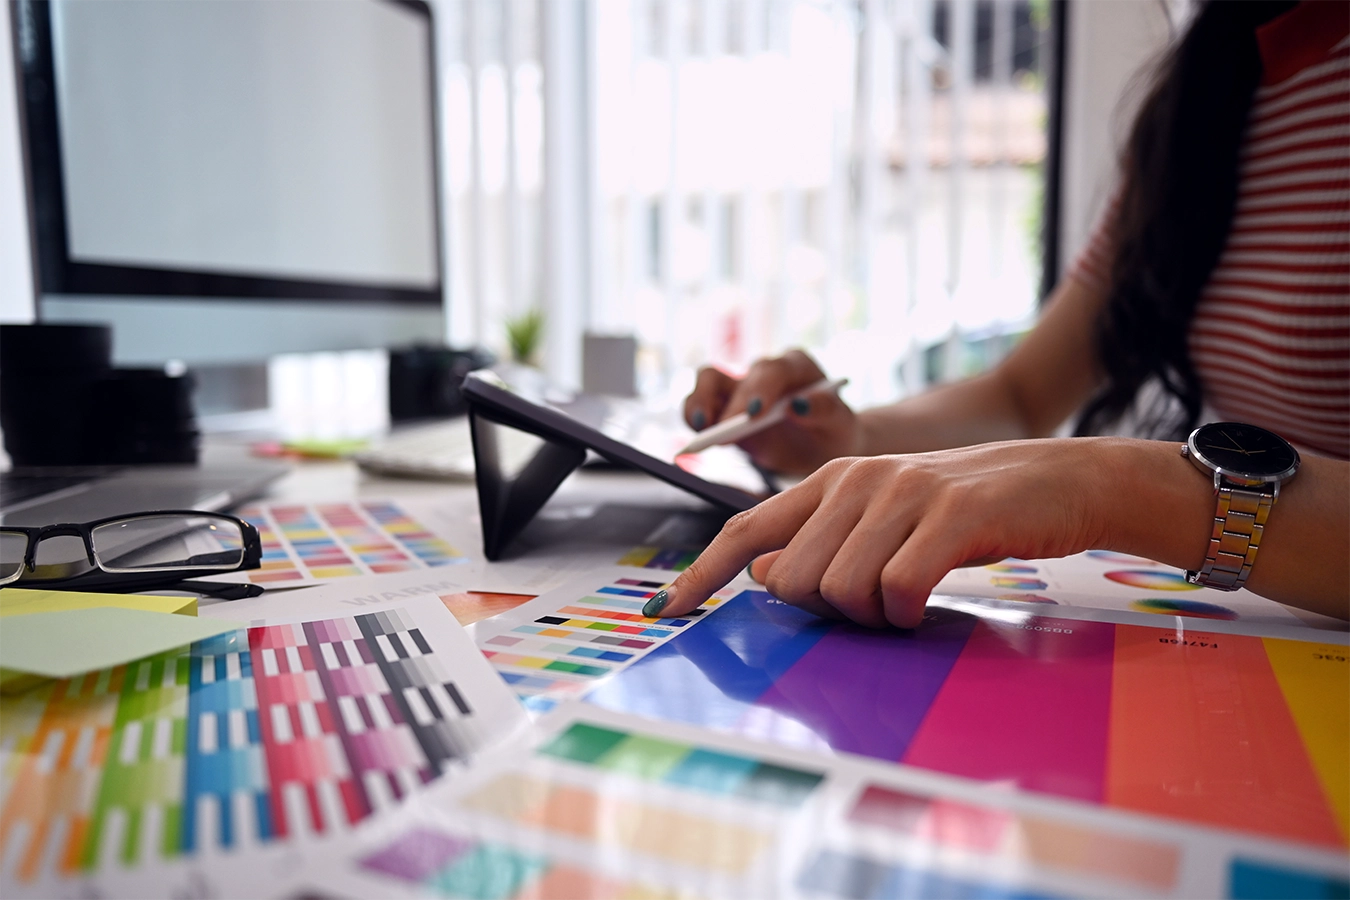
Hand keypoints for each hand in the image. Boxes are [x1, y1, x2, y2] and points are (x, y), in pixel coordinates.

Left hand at [649, 438, 1168, 627]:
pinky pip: (898, 590)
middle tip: (879, 602)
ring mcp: (902, 493)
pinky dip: (908, 612)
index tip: (666, 611)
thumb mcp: (884, 521)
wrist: (1058, 481)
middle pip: (795, 581)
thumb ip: (822, 544)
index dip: (701, 572)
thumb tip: (764, 576)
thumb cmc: (964, 513)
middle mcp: (856, 479)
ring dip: (875, 615)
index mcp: (831, 480)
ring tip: (911, 593)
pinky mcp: (950, 514)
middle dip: (829, 612)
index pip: (746, 529)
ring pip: (842, 591)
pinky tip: (929, 598)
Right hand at [683, 349, 860, 474]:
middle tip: (728, 432)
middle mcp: (765, 371)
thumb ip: (824, 409)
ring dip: (700, 402)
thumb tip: (799, 405)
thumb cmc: (834, 430)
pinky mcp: (726, 408)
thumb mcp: (841, 423)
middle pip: (738, 374)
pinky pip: (701, 406)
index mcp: (797, 366)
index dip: (762, 389)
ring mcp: (742, 388)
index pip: (775, 370)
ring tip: (701, 428)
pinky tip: (697, 437)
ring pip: (709, 380)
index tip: (755, 413)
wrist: (824, 445)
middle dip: (732, 404)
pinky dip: (694, 417)